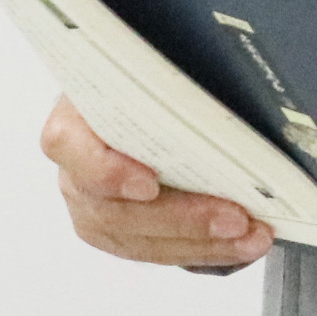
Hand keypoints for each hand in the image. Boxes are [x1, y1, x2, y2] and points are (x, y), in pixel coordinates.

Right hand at [40, 98, 271, 269]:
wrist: (134, 96)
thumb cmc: (143, 79)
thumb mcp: (148, 66)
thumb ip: (167, 78)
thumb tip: (226, 77)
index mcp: (73, 112)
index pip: (68, 143)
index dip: (106, 170)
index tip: (149, 184)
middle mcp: (73, 164)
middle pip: (112, 208)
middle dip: (181, 219)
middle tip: (234, 218)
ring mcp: (90, 202)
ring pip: (134, 238)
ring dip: (198, 242)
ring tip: (248, 237)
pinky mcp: (114, 228)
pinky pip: (151, 249)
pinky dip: (198, 249)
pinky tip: (235, 244)